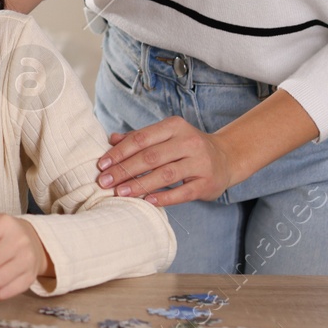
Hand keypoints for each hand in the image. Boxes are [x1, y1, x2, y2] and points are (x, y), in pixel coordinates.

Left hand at [97, 116, 236, 205]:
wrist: (226, 158)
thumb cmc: (186, 147)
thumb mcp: (166, 136)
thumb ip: (140, 138)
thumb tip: (111, 140)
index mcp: (174, 126)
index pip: (141, 138)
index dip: (119, 152)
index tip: (101, 165)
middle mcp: (188, 141)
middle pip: (151, 156)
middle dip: (124, 170)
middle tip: (105, 182)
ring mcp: (200, 162)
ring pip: (165, 174)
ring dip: (140, 184)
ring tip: (120, 193)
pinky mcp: (207, 182)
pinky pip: (183, 192)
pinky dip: (164, 197)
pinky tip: (147, 201)